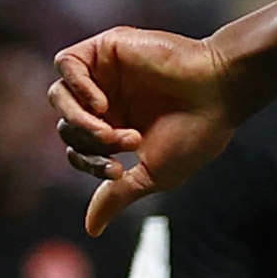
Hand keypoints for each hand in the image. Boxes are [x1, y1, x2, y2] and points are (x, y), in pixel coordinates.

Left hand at [53, 28, 242, 236]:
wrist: (218, 92)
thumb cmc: (196, 134)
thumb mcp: (152, 175)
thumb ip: (117, 196)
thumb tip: (91, 229)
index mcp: (116, 126)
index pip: (77, 148)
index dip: (88, 164)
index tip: (120, 170)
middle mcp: (106, 99)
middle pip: (65, 125)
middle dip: (89, 143)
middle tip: (129, 143)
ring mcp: (103, 72)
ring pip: (58, 95)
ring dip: (78, 119)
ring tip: (108, 126)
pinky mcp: (105, 48)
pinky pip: (66, 64)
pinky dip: (77, 87)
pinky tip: (102, 102)